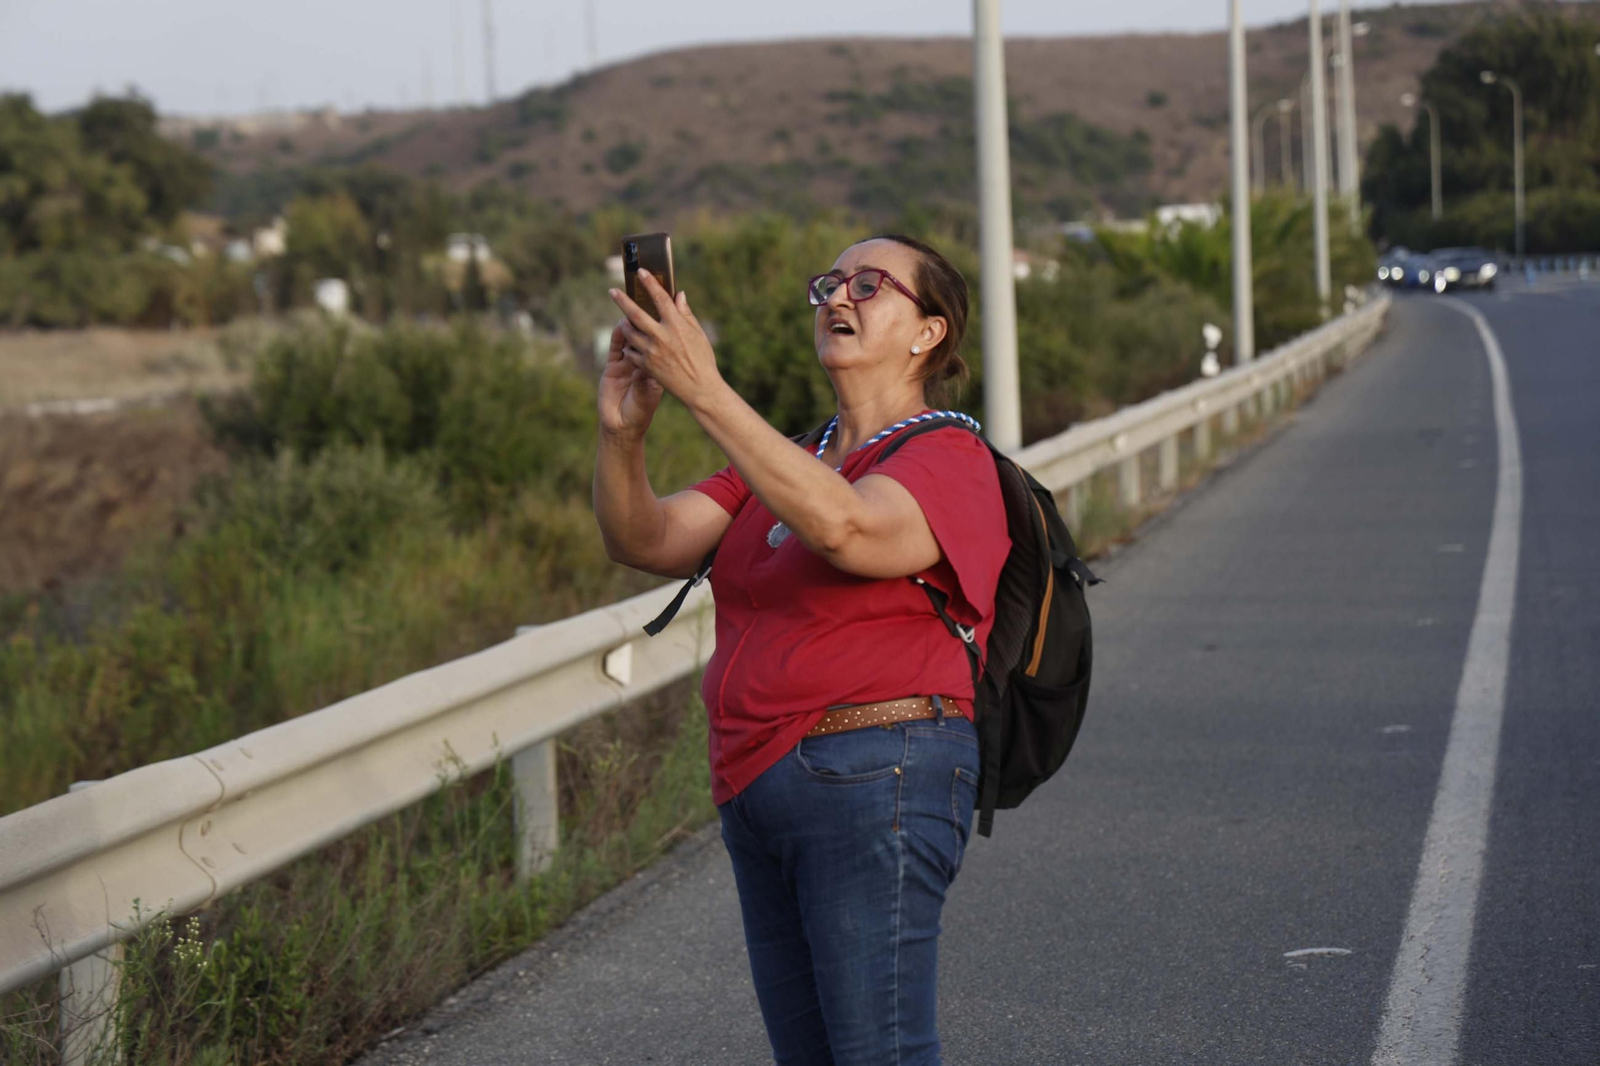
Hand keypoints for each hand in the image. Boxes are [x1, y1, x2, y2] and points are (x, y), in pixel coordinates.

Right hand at [598, 318, 663, 438]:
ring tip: (636, 309)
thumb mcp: (652, 389)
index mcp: (654, 367)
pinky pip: (616, 348)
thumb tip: (662, 346)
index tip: (669, 311)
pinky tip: (620, 326)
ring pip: (630, 340)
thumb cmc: (641, 410)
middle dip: (646, 321)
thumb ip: (655, 367)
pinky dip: (618, 337)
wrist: (624, 425)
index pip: (659, 343)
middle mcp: (641, 362)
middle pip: (644, 337)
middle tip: (651, 303)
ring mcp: (625, 364)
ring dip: (631, 325)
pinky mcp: (612, 367)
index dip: (662, 328)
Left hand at [609, 271, 722, 410]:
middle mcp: (661, 336)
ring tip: (623, 320)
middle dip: (622, 300)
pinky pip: (631, 352)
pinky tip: (631, 343)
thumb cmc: (703, 360)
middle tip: (612, 291)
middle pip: (635, 314)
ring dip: (624, 324)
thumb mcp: (698, 334)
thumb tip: (678, 295)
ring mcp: (652, 352)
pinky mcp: (647, 366)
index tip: (641, 272)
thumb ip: (686, 314)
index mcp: (676, 325)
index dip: (650, 283)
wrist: (700, 389)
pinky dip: (629, 346)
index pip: (660, 298)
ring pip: (630, 333)